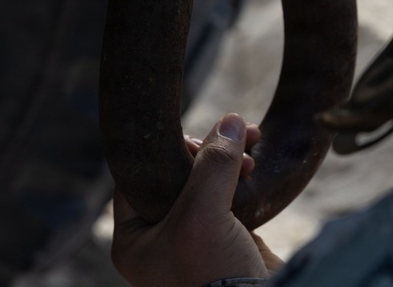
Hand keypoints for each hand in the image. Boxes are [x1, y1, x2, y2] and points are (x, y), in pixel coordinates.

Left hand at [112, 114, 281, 286]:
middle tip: (233, 137)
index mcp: (136, 236)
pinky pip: (231, 193)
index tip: (200, 138)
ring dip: (230, 156)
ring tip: (252, 142)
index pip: (141, 175)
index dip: (169, 148)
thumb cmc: (212, 277)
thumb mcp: (203, 216)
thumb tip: (230, 121)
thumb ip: (213, 165)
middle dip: (209, 150)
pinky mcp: (227, 236)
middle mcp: (161, 235)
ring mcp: (195, 236)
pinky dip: (244, 174)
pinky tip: (256, 160)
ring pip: (208, 179)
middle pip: (178, 171)